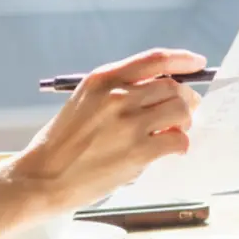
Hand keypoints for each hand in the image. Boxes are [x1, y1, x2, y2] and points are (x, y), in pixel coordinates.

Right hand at [7, 49, 204, 213]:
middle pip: (173, 87)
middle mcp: (117, 96)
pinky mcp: (136, 153)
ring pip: (180, 111)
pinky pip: (177, 141)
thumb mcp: (84, 101)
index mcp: (103, 79)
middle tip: (186, 110)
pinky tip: (174, 149)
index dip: (182, 59)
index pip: (155, 59)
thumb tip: (162, 91)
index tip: (197, 63)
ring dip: (185, 121)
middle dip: (186, 98)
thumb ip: (118, 91)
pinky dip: (181, 144)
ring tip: (176, 130)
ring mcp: (128, 125)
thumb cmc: (61, 143)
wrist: (40, 179)